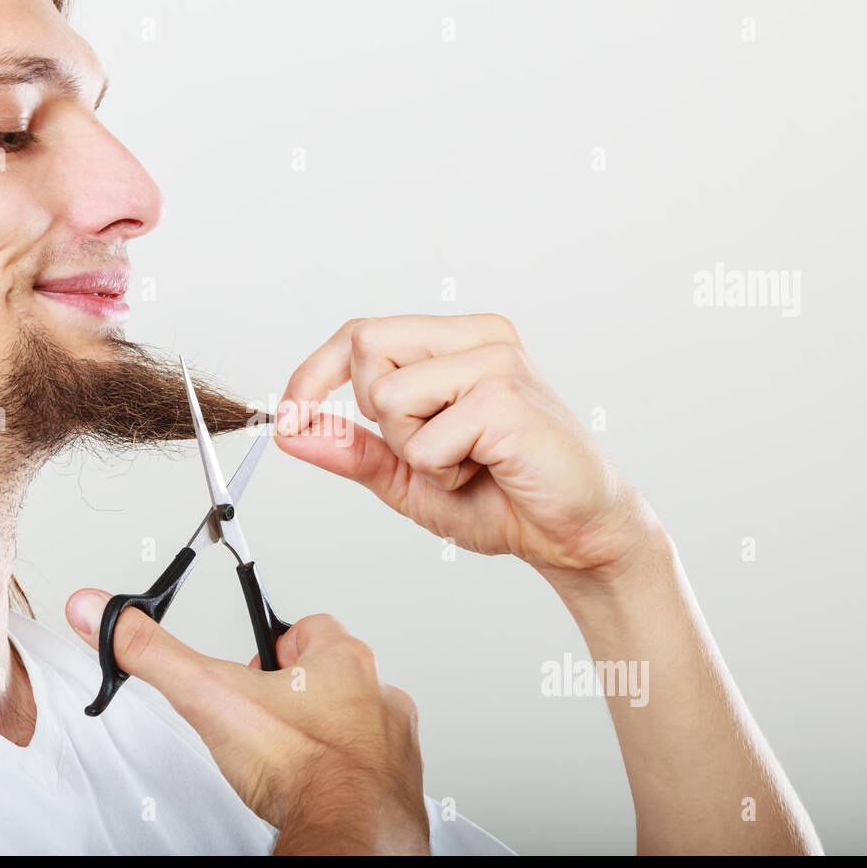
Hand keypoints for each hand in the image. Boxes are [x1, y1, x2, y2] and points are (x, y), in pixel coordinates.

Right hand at [65, 590, 429, 854]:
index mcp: (342, 660)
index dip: (275, 642)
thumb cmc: (300, 764)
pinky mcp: (397, 784)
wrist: (348, 828)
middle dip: (297, 691)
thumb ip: (153, 652)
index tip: (254, 660)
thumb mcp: (209, 695)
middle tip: (263, 714)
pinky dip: (345, 773)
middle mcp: (377, 694)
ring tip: (288, 754)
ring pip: (355, 721)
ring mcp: (391, 740)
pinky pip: (371, 768)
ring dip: (325, 731)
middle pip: (334, 674)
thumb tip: (104, 614)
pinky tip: (316, 787)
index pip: (310, 627)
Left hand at [274, 314, 661, 578]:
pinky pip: (424, 438)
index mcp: (458, 342)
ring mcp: (496, 360)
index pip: (362, 331)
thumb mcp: (410, 475)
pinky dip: (441, 471)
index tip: (288, 414)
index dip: (314, 372)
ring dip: (412, 450)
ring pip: (387, 395)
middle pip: (367, 347)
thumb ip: (353, 450)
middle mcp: (479, 337)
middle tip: (431, 451)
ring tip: (466, 463)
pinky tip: (487, 472)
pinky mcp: (506, 397)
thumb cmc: (505, 499)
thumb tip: (292, 430)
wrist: (578, 535)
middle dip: (377, 417)